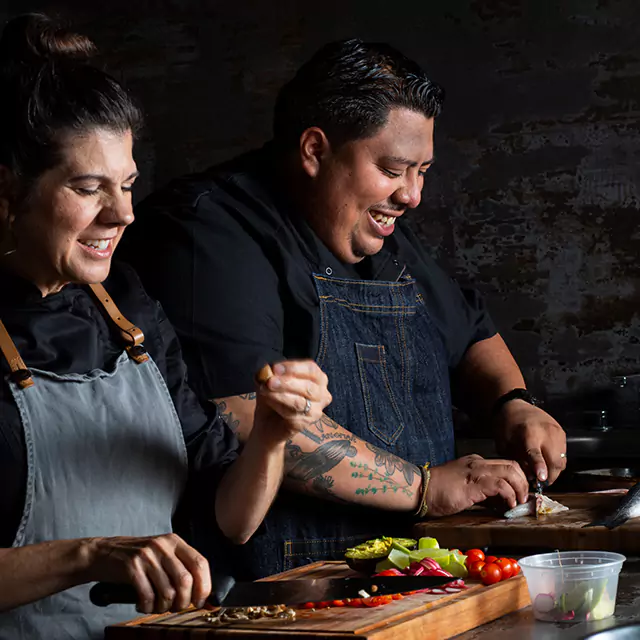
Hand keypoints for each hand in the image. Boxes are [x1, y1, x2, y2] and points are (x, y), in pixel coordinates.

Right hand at [83, 533, 209, 613]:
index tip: (200, 601)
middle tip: (175, 608)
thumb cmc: (137, 557)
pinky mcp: (131, 566)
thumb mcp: (161, 553)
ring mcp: (147, 555)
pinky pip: (148, 595)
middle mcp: (163, 545)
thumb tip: (201, 594)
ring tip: (157, 607)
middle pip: (185, 580)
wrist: (103, 552)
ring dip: (164, 607)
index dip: (204, 586)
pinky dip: (148, 607)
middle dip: (184, 601)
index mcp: (175, 541)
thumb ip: (180, 567)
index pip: (200, 563)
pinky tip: (143, 605)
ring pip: (168, 591)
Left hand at [254, 360, 331, 438]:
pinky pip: (292, 415)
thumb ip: (269, 373)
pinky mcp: (304, 424)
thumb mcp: (269, 380)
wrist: (268, 423)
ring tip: (265, 390)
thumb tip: (266, 370)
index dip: (293, 368)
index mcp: (317, 378)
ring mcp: (315, 411)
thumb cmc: (274, 397)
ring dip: (280, 395)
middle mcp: (321, 394)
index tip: (275, 368)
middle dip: (286, 382)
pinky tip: (268, 402)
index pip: (311, 369)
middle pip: (308, 386)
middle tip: (270, 381)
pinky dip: (277, 406)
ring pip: (300, 402)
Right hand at [426, 454, 528, 516]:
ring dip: (520, 489)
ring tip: (518, 503)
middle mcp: (478, 463)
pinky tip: (508, 505)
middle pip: (512, 465)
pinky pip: (501, 485)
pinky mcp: (475, 484)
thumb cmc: (437, 491)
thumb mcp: (463, 488)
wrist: (420, 489)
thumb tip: (499, 502)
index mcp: (475, 462)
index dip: (517, 479)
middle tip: (523, 499)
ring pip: (511, 472)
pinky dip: (510, 496)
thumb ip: (481, 492)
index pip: (505, 465)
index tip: (520, 494)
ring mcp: (476, 471)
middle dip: (523, 482)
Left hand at [494, 400, 566, 484]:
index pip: (536, 453)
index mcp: (529, 432)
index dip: (539, 467)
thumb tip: (529, 476)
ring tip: (544, 475)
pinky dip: (557, 462)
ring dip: (554, 471)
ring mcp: (557, 432)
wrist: (515, 405)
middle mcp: (546, 432)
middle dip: (550, 477)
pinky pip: (564, 454)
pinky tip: (547, 463)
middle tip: (540, 484)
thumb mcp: (504, 442)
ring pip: (562, 460)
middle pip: (554, 461)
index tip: (542, 478)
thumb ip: (516, 459)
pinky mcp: (562, 433)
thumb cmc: (507, 423)